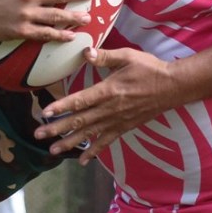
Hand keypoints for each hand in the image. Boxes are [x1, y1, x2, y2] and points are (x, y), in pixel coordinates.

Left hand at [36, 47, 176, 163]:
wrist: (173, 87)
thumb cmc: (150, 69)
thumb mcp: (128, 56)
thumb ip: (105, 56)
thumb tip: (86, 52)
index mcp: (108, 90)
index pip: (80, 100)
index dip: (61, 107)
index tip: (45, 113)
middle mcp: (110, 109)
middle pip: (79, 121)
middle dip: (57, 128)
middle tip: (38, 135)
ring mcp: (117, 120)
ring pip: (89, 134)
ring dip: (70, 143)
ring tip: (53, 151)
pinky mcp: (124, 127)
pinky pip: (106, 142)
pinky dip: (94, 152)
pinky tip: (82, 161)